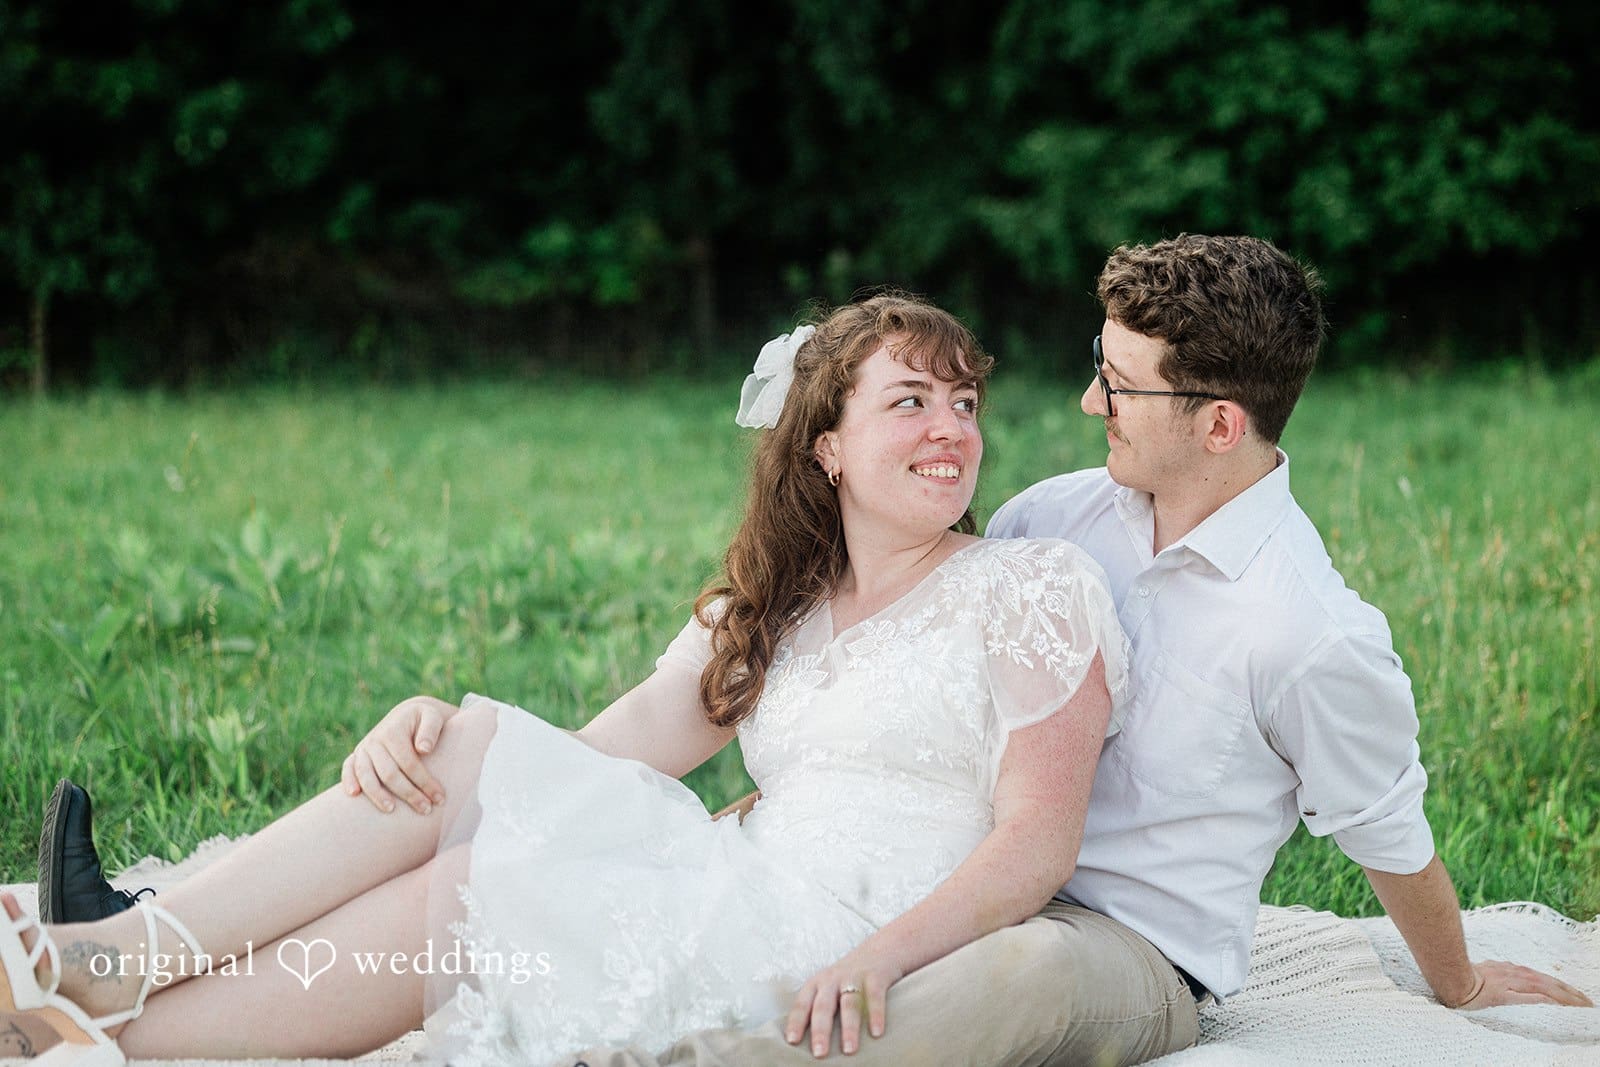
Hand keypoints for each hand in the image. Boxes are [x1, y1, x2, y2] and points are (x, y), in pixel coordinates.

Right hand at [341, 696, 457, 813]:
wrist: (406, 716)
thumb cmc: (424, 720)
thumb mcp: (432, 717)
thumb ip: (430, 729)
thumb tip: (424, 749)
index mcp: (394, 732)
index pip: (409, 763)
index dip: (424, 782)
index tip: (439, 798)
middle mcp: (375, 741)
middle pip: (389, 773)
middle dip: (408, 794)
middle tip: (426, 809)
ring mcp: (364, 748)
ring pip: (366, 774)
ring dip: (377, 795)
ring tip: (391, 810)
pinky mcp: (356, 755)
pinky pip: (348, 768)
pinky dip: (348, 780)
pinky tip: (354, 795)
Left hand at [784, 944, 905, 1057]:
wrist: (882, 948)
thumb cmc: (851, 977)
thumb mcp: (831, 987)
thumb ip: (823, 1009)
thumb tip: (814, 1045)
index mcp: (817, 983)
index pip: (802, 1004)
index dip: (796, 1022)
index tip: (792, 1041)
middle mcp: (833, 979)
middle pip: (824, 1006)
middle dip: (821, 1030)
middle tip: (819, 1053)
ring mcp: (854, 977)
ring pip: (849, 1004)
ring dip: (848, 1028)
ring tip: (849, 1050)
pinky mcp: (876, 976)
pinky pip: (874, 997)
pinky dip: (875, 1015)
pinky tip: (876, 1032)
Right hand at [1455, 960, 1593, 1008]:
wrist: (1450, 977)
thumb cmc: (1466, 976)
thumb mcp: (1488, 971)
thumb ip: (1501, 973)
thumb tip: (1511, 972)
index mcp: (1513, 971)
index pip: (1544, 979)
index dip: (1563, 987)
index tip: (1577, 996)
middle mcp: (1516, 974)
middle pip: (1551, 983)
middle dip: (1572, 993)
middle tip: (1589, 1002)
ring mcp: (1512, 982)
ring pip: (1547, 989)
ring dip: (1567, 996)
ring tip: (1583, 1005)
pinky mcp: (1507, 994)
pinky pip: (1533, 997)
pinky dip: (1550, 1001)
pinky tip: (1562, 1005)